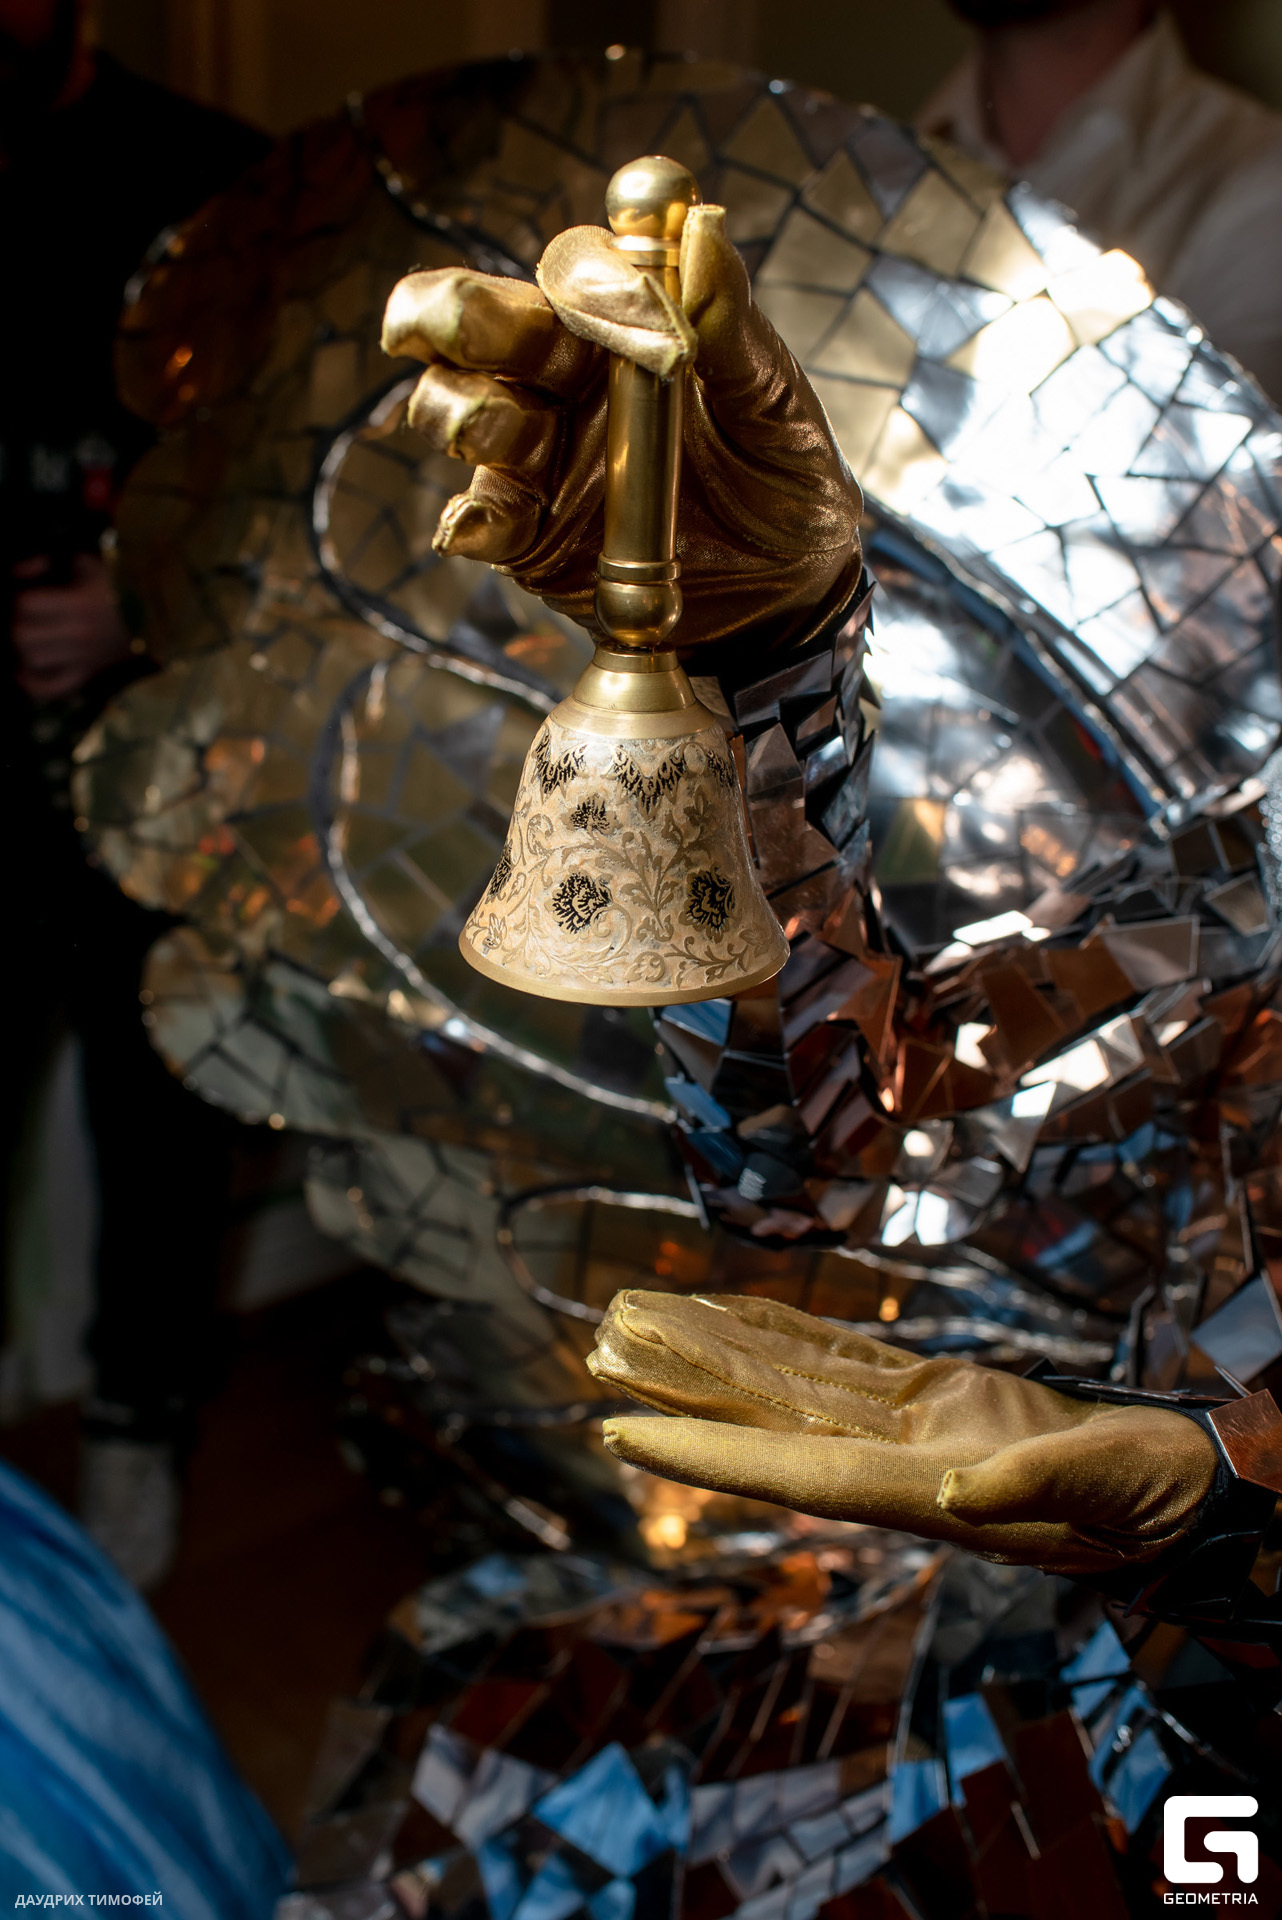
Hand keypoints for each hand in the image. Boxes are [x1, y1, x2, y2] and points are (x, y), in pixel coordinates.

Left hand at [11, 554, 131, 700]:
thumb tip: (21, 571)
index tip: (28, 588)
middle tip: (27, 615)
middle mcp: (79, 635)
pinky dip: (33, 684)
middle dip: (18, 622)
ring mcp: (83, 658)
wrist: (157, 617)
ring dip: (25, 648)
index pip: (26, 603)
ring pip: (32, 659)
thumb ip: (52, 562)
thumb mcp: (88, 563)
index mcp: (80, 604)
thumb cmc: (121, 586)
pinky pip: (53, 688)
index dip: (19, 593)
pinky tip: (23, 673)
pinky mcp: (88, 674)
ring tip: (30, 638)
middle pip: (22, 634)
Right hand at [381, 207, 862, 651]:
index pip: (570, 271)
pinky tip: (485, 530)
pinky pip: (478, 519)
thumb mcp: (775, 403)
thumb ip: (731, 326)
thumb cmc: (784, 480)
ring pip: (456, 409)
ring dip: (466, 414)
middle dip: (450, 314)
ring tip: (514, 437)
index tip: (614, 302)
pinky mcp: (526, 536)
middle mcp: (562, 381)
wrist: (786, 593)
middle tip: (447, 321)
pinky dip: (472, 521)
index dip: (580, 278)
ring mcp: (535, 457)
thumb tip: (701, 226)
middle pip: (474, 324)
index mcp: (621, 327)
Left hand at [588, 1291, 1216, 1576]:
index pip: (792, 1471)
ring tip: (642, 1319)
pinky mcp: (939, 1394)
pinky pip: (845, 1359)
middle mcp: (898, 1460)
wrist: (1183, 1489)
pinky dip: (788, 1336)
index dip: (703, 1451)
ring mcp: (914, 1426)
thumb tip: (951, 1498)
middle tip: (598, 1350)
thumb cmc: (1152, 1496)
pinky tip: (736, 1319)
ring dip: (720, 1350)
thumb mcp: (1107, 1489)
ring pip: (796, 1381)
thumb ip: (1032, 1490)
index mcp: (927, 1490)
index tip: (619, 1433)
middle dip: (684, 1384)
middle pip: (770, 1417)